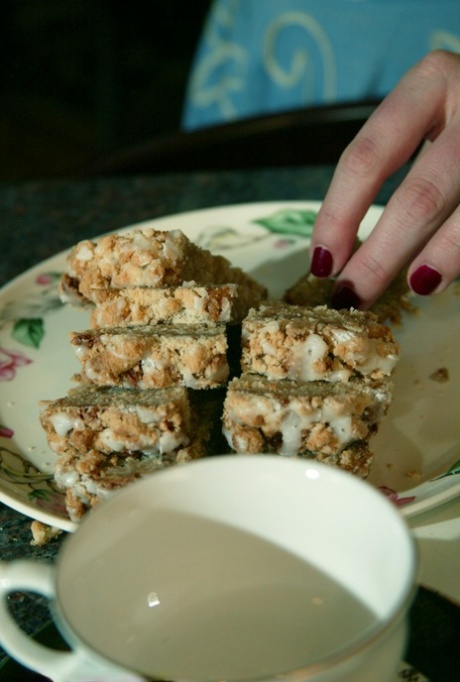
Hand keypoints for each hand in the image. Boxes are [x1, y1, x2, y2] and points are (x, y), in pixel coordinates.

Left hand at [309, 49, 459, 308]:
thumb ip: (386, 169)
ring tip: (414, 288)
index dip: (338, 216)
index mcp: (429, 83)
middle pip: (419, 198)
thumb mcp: (425, 119)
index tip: (322, 263)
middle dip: (381, 257)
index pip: (366, 157)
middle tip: (353, 296)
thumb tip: (340, 256)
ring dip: (438, 260)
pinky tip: (445, 274)